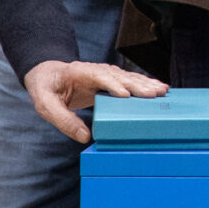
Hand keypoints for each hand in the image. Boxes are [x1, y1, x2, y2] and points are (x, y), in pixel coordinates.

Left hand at [21, 60, 169, 145]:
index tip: (125, 94)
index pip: (98, 76)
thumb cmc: (46, 89)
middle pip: (119, 76)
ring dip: (145, 84)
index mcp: (79, 72)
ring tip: (162, 90)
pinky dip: (144, 84)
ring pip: (128, 77)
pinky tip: (158, 88)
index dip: (111, 84)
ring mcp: (105, 74)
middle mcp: (96, 70)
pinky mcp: (110, 80)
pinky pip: (129, 81)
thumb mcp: (46, 105)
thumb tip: (85, 137)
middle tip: (154, 93)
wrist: (48, 74)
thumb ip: (63, 120)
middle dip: (137, 85)